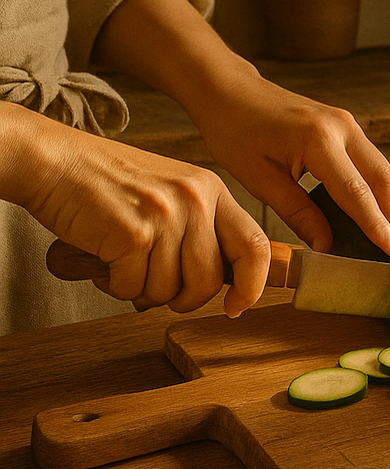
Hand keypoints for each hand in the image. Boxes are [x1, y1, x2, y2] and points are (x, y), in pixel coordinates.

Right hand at [4, 106, 269, 315]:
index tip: (236, 307)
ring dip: (143, 290)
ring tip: (124, 264)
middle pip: (209, 281)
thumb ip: (199, 226)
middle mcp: (195, 201)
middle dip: (182, 298)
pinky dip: (116, 286)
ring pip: (169, 290)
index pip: (254, 245)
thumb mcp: (171, 191)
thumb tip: (221, 280)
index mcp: (211, 189)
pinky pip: (133, 288)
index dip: (252, 284)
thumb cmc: (108, 182)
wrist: (56, 161)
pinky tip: (105, 261)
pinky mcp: (131, 235)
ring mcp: (165, 217)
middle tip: (156, 287)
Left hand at [93, 0, 389, 260]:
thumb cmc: (234, 131)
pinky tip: (377, 213)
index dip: (377, 225)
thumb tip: (327, 245)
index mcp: (317, 139)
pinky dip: (379, 190)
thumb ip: (296, 212)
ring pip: (383, 170)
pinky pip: (371, 162)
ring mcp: (347, 124)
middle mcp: (342, 127)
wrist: (230, 90)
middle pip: (384, 179)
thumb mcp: (258, 178)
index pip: (356, 192)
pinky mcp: (345, 126)